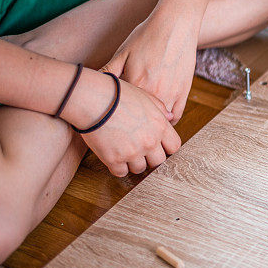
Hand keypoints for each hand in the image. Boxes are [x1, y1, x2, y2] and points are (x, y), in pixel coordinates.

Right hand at [62, 69, 181, 176]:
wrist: (93, 99)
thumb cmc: (117, 94)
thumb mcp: (145, 96)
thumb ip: (160, 109)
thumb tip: (170, 117)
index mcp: (159, 126)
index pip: (174, 147)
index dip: (166, 147)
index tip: (158, 146)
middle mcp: (149, 141)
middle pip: (158, 161)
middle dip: (150, 157)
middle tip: (140, 150)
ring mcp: (132, 152)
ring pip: (140, 169)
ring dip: (133, 163)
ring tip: (124, 151)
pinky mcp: (114, 159)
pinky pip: (121, 172)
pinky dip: (117, 167)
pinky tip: (114, 157)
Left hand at [103, 12, 198, 123]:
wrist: (176, 24)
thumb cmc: (148, 35)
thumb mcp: (123, 52)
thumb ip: (108, 72)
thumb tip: (88, 83)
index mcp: (135, 85)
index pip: (121, 109)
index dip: (114, 113)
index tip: (108, 115)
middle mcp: (155, 94)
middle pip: (140, 119)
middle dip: (131, 123)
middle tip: (124, 124)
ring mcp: (171, 94)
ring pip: (159, 121)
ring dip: (151, 123)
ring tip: (142, 122)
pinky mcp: (184, 92)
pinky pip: (176, 115)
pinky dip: (168, 119)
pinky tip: (160, 116)